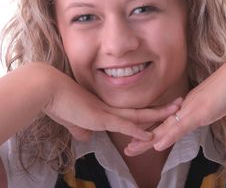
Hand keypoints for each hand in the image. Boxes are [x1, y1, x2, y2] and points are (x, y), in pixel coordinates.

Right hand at [42, 68, 181, 141]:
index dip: (145, 111)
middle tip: (179, 103)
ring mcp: (106, 112)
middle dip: (160, 109)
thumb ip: (78, 128)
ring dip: (158, 115)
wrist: (46, 88)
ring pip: (138, 115)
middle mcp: (108, 108)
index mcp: (102, 108)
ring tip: (176, 112)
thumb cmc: (54, 101)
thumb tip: (84, 137)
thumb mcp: (69, 119)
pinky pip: (124, 125)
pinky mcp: (100, 118)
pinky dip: (138, 131)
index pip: (129, 111)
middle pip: (140, 110)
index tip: (158, 110)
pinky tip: (151, 135)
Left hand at [124, 49, 225, 155]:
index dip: (155, 130)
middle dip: (143, 137)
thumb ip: (209, 107)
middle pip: (161, 124)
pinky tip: (156, 145)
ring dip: (147, 141)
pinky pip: (180, 126)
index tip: (142, 137)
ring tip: (131, 150)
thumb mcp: (218, 101)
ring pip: (165, 127)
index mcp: (190, 103)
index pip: (169, 119)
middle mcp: (186, 105)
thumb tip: (206, 113)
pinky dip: (167, 137)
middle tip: (127, 147)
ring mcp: (191, 108)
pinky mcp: (199, 112)